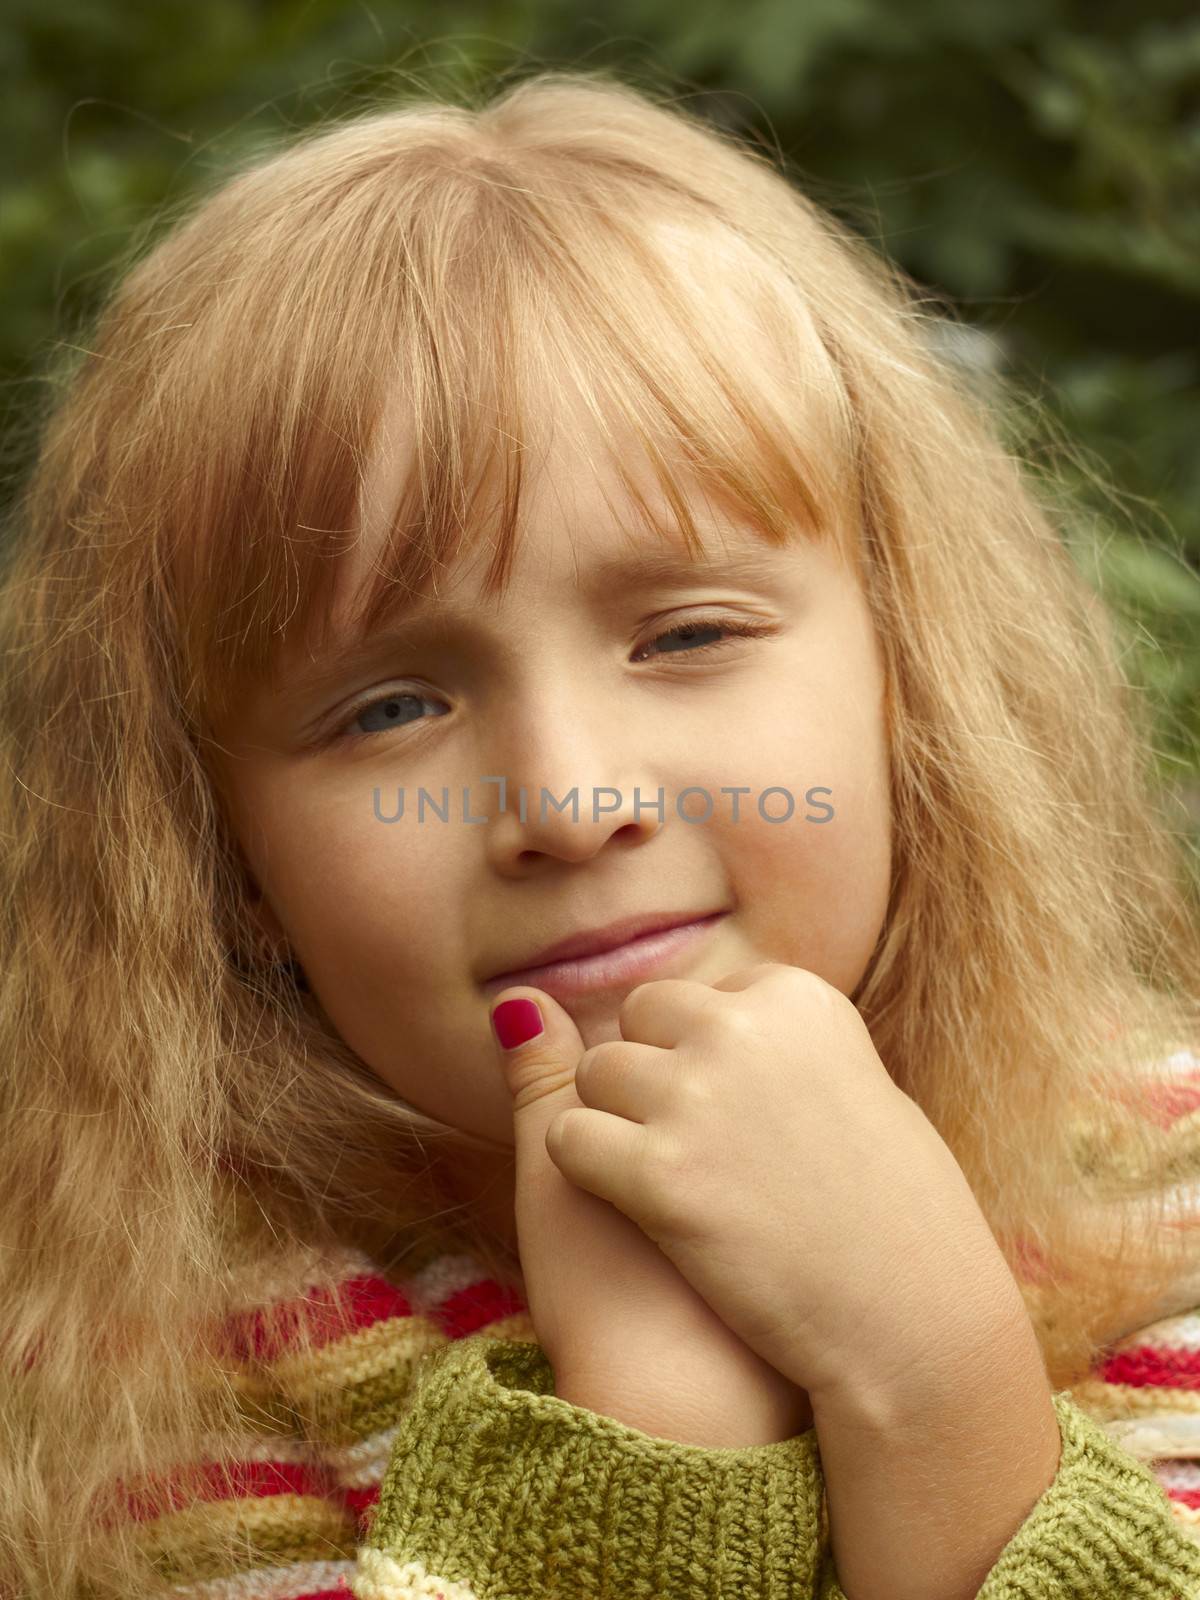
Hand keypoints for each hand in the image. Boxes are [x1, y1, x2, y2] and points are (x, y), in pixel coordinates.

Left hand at [523, 962, 1028, 1418]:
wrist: (915, 1319)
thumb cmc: (898, 1213)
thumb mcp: (859, 1086)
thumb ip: (780, 1042)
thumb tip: (703, 1015)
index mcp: (796, 995)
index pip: (701, 994)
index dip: (706, 1057)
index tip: (742, 1115)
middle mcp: (740, 1029)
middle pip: (641, 1014)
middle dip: (652, 1071)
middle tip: (691, 1144)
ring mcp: (695, 1098)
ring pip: (596, 1074)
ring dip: (615, 1120)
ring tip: (668, 1180)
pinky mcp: (658, 1174)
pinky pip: (567, 1140)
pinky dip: (586, 1172)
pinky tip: (632, 1209)